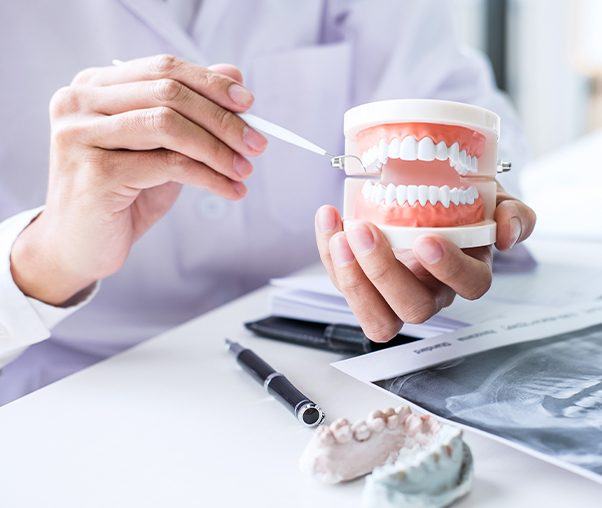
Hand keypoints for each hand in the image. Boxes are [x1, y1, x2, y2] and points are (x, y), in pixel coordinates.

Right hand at [11, 55, 266, 304]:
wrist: (79, 246)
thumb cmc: (121, 195)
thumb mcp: (161, 149)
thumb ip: (190, 113)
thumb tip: (235, 76)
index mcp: (93, 86)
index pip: (163, 69)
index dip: (211, 83)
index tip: (249, 104)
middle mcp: (79, 102)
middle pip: (168, 93)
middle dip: (222, 119)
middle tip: (257, 143)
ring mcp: (81, 135)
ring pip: (169, 125)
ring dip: (218, 149)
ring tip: (244, 170)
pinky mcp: (95, 172)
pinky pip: (168, 165)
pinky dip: (209, 178)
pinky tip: (230, 190)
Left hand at [315, 185, 535, 341]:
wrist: (426, 194)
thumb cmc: (461, 203)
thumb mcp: (492, 198)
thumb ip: (512, 212)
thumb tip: (507, 233)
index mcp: (467, 272)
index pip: (470, 286)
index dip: (448, 269)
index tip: (425, 239)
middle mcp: (432, 292)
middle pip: (413, 308)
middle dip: (384, 273)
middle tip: (364, 231)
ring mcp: (394, 296)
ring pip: (376, 317)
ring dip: (352, 280)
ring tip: (339, 234)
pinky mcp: (363, 287)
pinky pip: (345, 286)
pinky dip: (329, 256)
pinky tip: (328, 219)